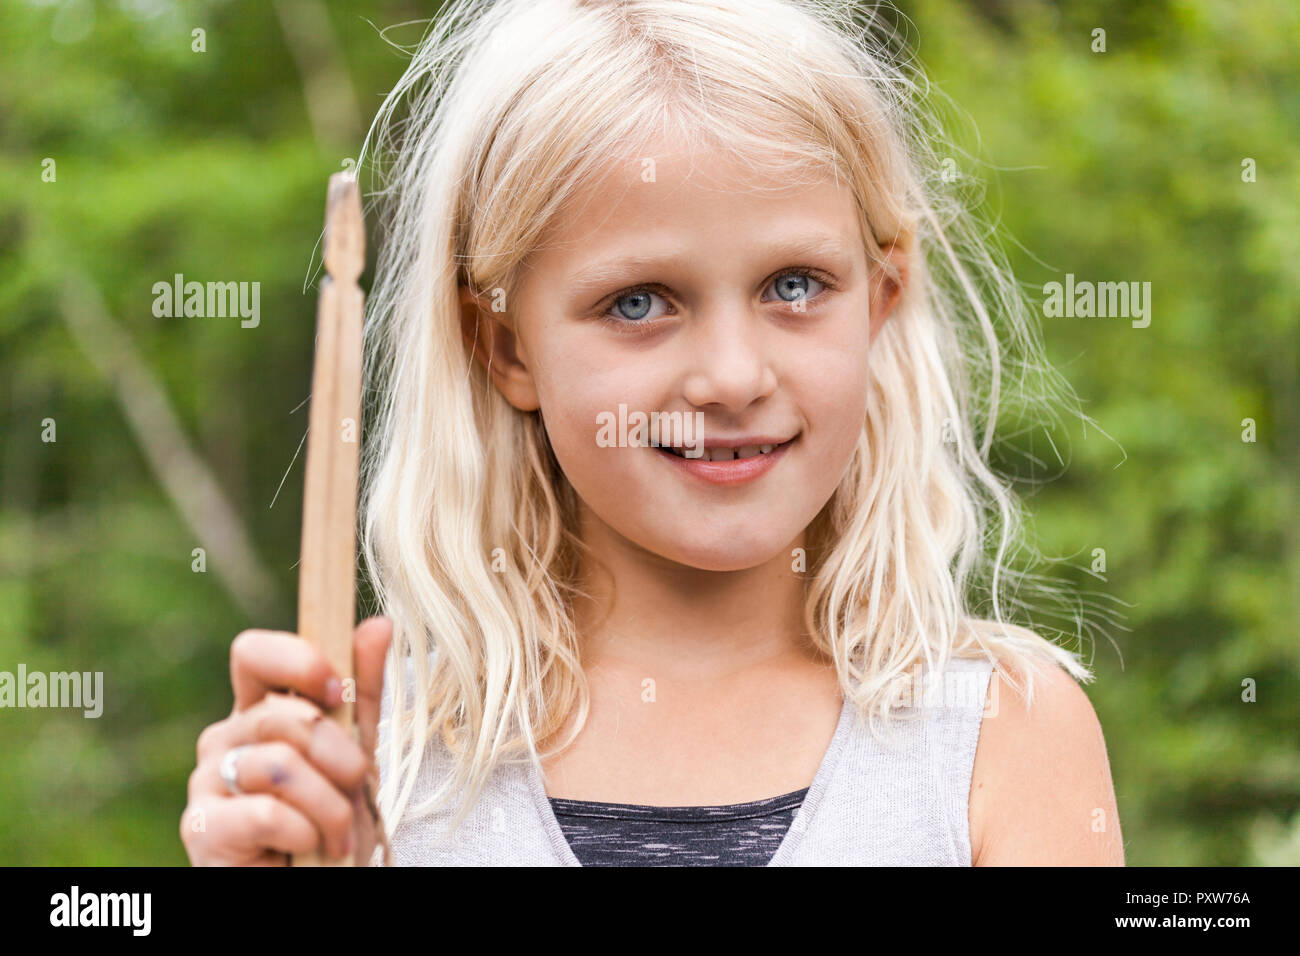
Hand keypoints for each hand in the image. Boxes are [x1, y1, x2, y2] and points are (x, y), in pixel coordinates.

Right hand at [180, 617, 391, 865]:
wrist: (316, 880)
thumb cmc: (330, 819)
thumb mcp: (356, 750)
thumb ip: (362, 691)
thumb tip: (378, 624)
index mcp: (256, 710)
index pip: (252, 653)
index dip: (295, 660)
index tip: (335, 689)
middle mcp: (224, 738)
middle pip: (284, 716)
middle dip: (340, 755)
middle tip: (356, 787)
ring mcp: (207, 782)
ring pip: (281, 766)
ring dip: (331, 805)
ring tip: (339, 832)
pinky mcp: (203, 829)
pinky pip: (266, 813)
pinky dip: (306, 833)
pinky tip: (309, 849)